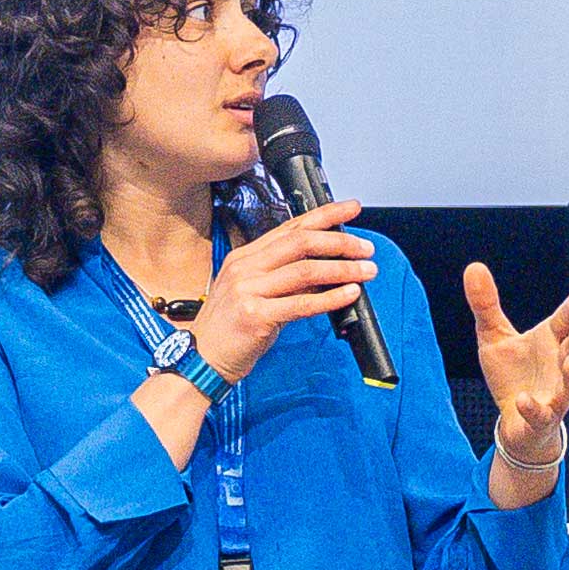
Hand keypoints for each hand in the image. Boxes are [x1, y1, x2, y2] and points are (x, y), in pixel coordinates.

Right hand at [194, 198, 374, 382]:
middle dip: (339, 241)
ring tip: (366, 270)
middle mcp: (245, 268)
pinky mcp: (255, 316)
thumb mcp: (255, 295)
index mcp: (244, 257)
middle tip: (366, 247)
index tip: (350, 209)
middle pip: (300, 243)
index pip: (290, 228)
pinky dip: (331, 298)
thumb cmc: (230, 331)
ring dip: (342, 269)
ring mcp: (248, 291)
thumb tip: (326, 272)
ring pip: (305, 271)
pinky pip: (301, 304)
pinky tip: (350, 293)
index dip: (324, 215)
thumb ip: (287, 281)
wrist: (202, 361)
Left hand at [461, 260, 568, 493]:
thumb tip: (473, 266)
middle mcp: (561, 365)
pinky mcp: (544, 419)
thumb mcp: (494, 337)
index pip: (568, 319)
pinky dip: (534, 408)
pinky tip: (523, 400)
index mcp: (552, 340)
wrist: (514, 421)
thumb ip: (486, 304)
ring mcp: (557, 394)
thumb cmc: (512, 374)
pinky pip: (543, 415)